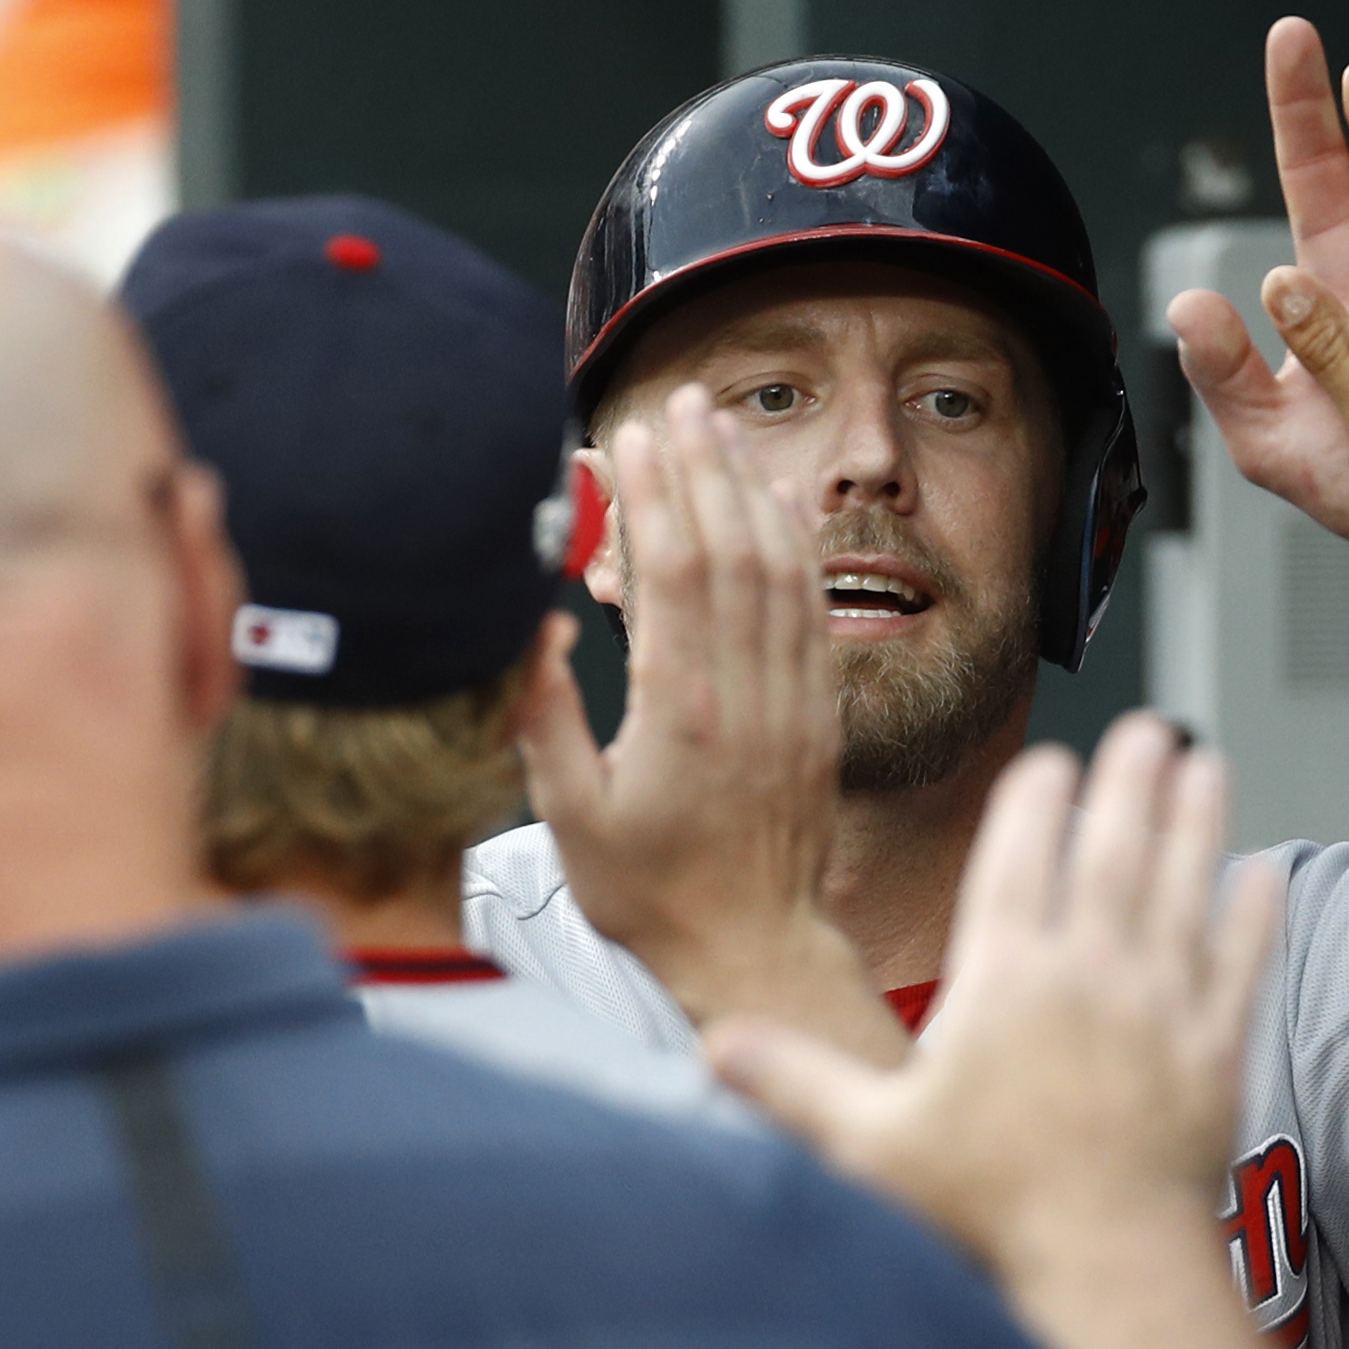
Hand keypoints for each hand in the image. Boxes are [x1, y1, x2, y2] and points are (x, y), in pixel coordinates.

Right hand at [521, 384, 904, 1064]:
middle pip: (733, 552)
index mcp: (681, 715)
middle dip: (706, 467)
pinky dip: (799, 549)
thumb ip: (542, 719)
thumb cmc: (651, 892)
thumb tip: (529, 628)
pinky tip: (782, 504)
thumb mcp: (571, 817)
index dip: (659, 495)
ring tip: (726, 428)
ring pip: (780, 572)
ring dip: (754, 491)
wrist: (753, 947)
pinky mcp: (819, 715)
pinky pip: (814, 612)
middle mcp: (746, 696)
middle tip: (681, 401)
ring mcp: (792, 702)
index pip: (677, 575)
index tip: (633, 436)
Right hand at [710, 712, 1344, 1348]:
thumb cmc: (989, 1209)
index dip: (1035, 800)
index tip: (1050, 757)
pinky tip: (1265, 872)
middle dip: (1128, 779)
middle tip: (1145, 726)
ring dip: (1196, 819)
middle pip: (1112, 850)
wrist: (1108, 1266)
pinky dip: (1252, 913)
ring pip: (1183, 887)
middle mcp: (1088, 974)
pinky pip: (1240, 963)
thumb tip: (710, 1047)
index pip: (1019, 859)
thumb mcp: (872, 1142)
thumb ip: (794, 1083)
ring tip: (1204, 763)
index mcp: (1005, 980)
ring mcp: (1159, 1006)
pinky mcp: (1215, 1050)